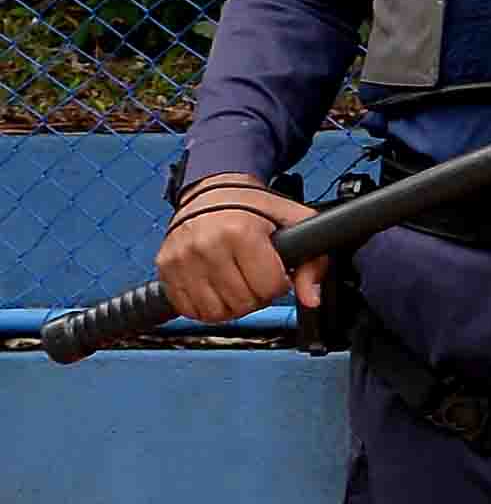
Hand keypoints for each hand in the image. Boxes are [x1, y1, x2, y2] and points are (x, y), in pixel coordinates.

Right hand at [160, 177, 314, 323]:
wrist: (211, 191)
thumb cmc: (253, 207)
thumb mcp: (294, 222)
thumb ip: (311, 262)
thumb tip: (311, 298)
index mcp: (241, 232)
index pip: (269, 287)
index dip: (279, 284)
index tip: (275, 272)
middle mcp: (207, 246)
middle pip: (244, 302)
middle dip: (257, 295)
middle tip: (256, 277)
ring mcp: (183, 258)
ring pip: (215, 312)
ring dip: (232, 305)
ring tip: (237, 284)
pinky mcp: (166, 267)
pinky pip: (188, 309)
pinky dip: (205, 307)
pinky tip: (216, 289)